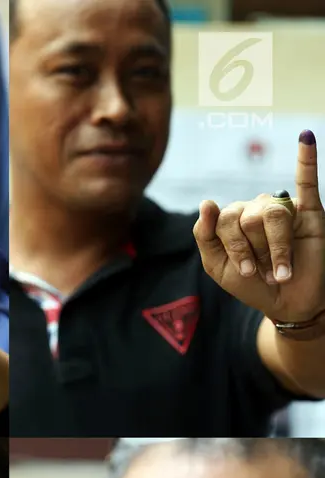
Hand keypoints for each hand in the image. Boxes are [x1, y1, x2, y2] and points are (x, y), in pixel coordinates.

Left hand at [194, 131, 323, 321]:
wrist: (287, 302)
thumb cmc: (252, 284)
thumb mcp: (217, 266)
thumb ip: (204, 236)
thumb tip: (207, 201)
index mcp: (230, 219)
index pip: (223, 219)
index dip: (235, 248)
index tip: (247, 272)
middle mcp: (255, 208)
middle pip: (248, 218)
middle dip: (257, 251)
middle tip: (267, 270)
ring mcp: (282, 208)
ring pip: (273, 216)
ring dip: (277, 248)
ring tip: (281, 269)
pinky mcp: (310, 212)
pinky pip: (308, 181)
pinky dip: (307, 158)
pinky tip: (306, 138)